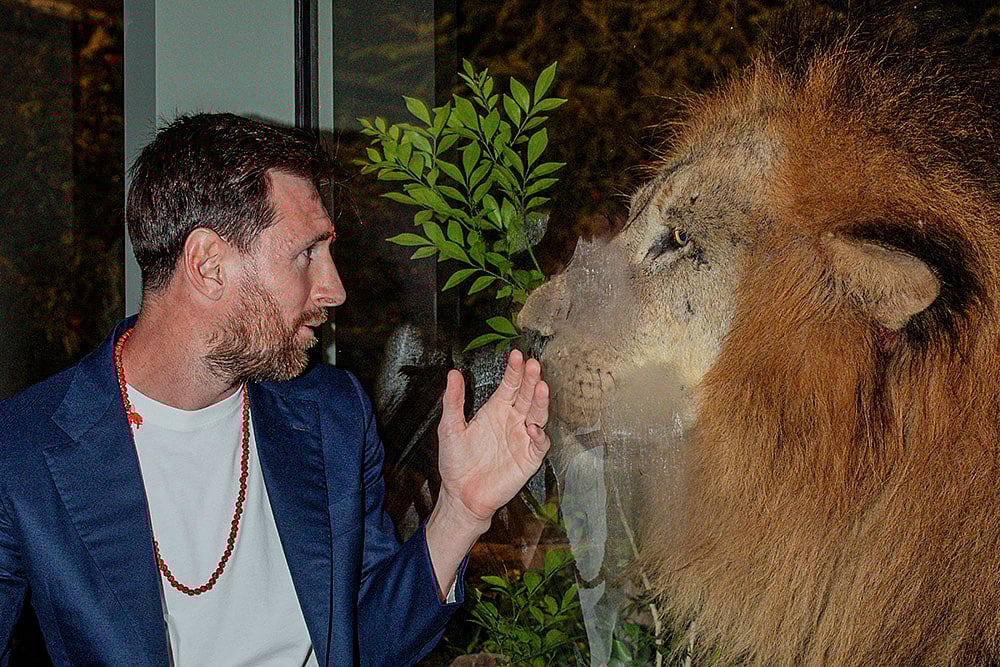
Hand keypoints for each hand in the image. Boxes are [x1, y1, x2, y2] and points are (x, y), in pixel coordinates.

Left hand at [436, 349, 550, 529]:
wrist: (462, 494)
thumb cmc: (456, 462)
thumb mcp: (450, 428)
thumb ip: (454, 401)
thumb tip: (453, 374)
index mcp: (496, 410)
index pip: (509, 385)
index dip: (514, 370)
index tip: (516, 355)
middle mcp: (513, 420)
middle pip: (526, 395)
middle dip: (531, 380)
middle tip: (533, 365)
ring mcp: (523, 438)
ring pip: (537, 414)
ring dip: (540, 402)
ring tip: (541, 387)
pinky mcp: (529, 458)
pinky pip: (540, 443)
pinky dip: (539, 435)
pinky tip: (533, 427)